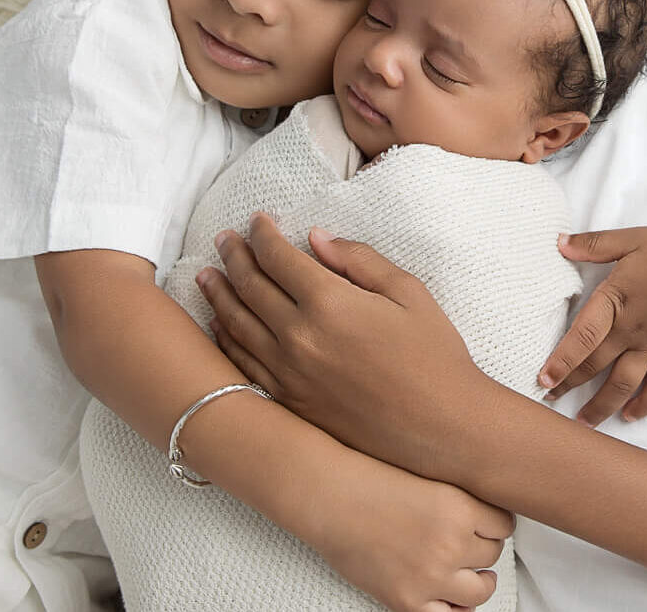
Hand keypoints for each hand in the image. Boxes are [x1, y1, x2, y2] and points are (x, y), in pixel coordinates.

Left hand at [198, 214, 497, 476]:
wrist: (439, 427)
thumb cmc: (433, 356)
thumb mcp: (409, 292)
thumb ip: (359, 260)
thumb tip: (316, 238)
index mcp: (330, 303)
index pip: (278, 257)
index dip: (263, 234)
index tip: (257, 219)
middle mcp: (299, 337)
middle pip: (251, 287)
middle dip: (235, 257)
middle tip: (224, 239)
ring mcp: (288, 373)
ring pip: (237, 325)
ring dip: (219, 295)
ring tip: (207, 275)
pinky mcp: (288, 402)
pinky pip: (243, 365)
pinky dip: (225, 340)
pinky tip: (220, 326)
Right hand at [300, 443, 512, 611]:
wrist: (333, 500)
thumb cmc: (375, 481)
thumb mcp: (432, 480)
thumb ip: (462, 502)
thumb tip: (488, 523)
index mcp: (459, 507)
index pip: (504, 525)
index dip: (495, 524)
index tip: (488, 525)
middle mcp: (450, 544)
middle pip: (492, 554)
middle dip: (482, 549)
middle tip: (471, 544)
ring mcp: (430, 576)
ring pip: (481, 589)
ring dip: (479, 581)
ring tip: (473, 576)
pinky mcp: (407, 600)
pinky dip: (456, 610)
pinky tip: (453, 598)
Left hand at [538, 226, 646, 425]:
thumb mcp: (632, 239)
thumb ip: (595, 244)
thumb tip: (560, 244)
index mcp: (615, 302)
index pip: (582, 337)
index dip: (561, 361)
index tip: (542, 380)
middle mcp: (630, 331)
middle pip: (595, 365)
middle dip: (570, 385)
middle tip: (549, 400)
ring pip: (622, 384)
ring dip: (601, 405)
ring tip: (583, 421)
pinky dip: (644, 404)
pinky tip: (630, 416)